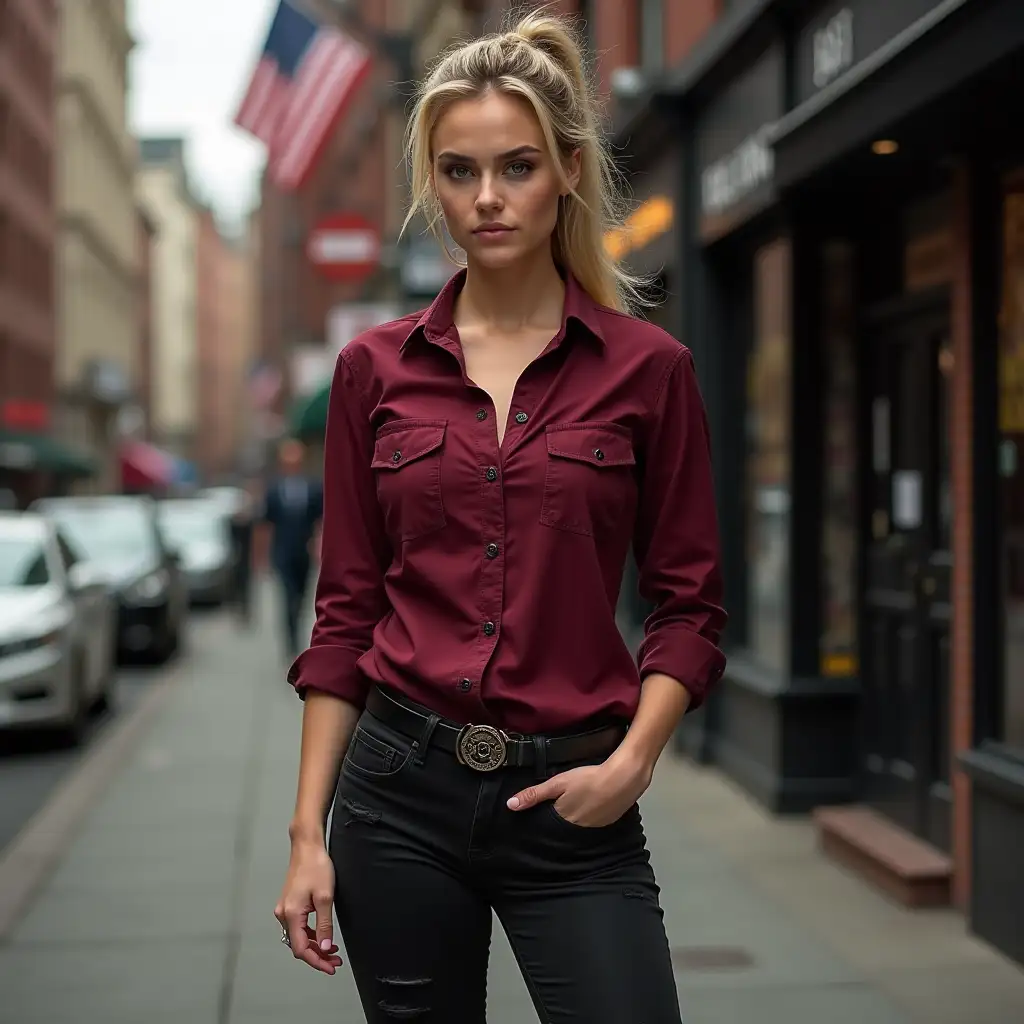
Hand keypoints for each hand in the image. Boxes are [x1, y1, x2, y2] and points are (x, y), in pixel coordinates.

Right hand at [274, 841, 342, 974]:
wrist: (307, 847)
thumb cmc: (316, 867)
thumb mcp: (326, 897)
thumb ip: (324, 925)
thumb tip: (326, 948)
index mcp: (291, 914)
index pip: (301, 949)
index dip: (316, 961)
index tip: (331, 967)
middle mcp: (283, 914)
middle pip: (298, 946)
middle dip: (317, 956)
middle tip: (335, 961)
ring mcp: (285, 909)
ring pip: (298, 937)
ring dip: (314, 946)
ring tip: (332, 951)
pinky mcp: (289, 904)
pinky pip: (298, 927)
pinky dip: (310, 935)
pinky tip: (322, 936)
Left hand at [506, 750, 652, 827]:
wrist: (623, 779)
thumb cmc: (587, 779)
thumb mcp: (558, 783)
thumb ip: (535, 794)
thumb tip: (509, 805)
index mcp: (563, 820)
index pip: (547, 826)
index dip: (542, 821)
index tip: (535, 818)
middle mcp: (577, 831)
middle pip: (562, 828)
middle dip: (557, 823)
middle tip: (554, 811)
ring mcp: (594, 829)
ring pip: (577, 827)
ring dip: (573, 820)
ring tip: (572, 808)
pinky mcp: (607, 823)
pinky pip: (591, 824)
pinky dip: (588, 818)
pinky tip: (589, 807)